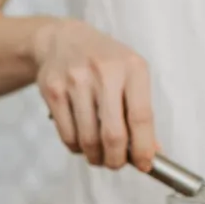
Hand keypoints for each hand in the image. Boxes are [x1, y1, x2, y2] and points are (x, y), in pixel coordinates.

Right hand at [33, 19, 158, 170]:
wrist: (63, 40)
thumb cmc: (104, 62)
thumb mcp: (130, 75)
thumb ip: (140, 111)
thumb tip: (151, 151)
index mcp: (132, 68)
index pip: (141, 117)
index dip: (144, 147)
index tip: (145, 164)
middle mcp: (104, 72)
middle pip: (113, 134)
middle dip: (116, 159)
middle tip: (116, 164)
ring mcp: (75, 81)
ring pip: (88, 139)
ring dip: (95, 157)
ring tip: (98, 155)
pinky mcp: (53, 91)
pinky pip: (67, 135)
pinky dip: (76, 147)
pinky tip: (81, 142)